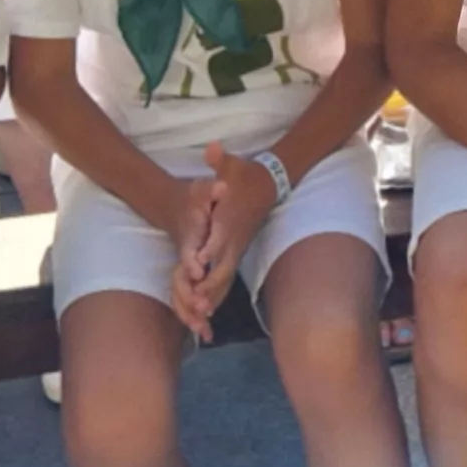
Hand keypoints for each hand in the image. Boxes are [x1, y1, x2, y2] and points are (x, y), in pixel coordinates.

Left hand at [173, 147, 278, 339]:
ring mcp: (237, 249)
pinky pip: (226, 281)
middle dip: (210, 287)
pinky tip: (207, 316)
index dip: (210, 252)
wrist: (270, 183)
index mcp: (230, 222)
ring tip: (199, 320)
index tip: (199, 267)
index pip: (220, 239)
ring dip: (213, 299)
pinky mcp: (236, 254)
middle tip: (196, 305)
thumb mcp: (234, 166)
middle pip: (224, 268)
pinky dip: (217, 298)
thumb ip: (220, 160)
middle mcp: (234, 240)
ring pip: (225, 280)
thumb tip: (212, 147)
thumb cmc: (247, 176)